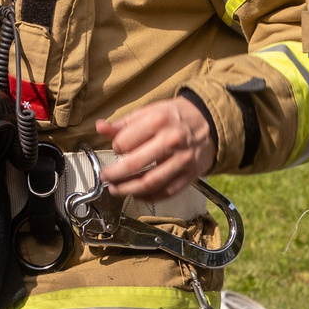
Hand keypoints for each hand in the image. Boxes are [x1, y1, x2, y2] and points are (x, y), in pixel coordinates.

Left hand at [97, 97, 217, 200]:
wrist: (209, 122)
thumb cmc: (175, 117)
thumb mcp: (150, 111)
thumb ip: (124, 123)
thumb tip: (100, 127)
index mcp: (158, 121)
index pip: (125, 142)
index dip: (116, 147)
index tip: (116, 149)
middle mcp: (172, 140)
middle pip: (135, 164)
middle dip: (115, 174)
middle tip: (105, 177)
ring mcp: (183, 159)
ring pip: (150, 182)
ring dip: (129, 190)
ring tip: (116, 190)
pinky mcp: (191, 174)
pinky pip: (167, 191)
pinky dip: (150, 197)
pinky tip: (138, 194)